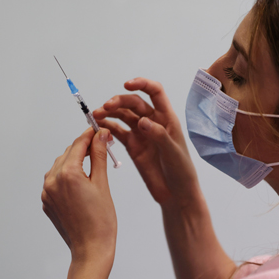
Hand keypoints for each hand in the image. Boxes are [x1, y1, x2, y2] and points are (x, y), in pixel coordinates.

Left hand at [42, 127, 116, 278]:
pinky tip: (82, 180)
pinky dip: (67, 175)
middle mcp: (52, 181)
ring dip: (74, 160)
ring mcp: (47, 192)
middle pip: (68, 153)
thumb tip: (101, 135)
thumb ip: (99, 156)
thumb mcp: (102, 183)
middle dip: (84, 148)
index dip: (90, 134)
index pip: (78, 144)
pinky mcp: (47, 202)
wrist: (91, 248)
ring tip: (93, 163)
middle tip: (101, 146)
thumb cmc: (101, 220)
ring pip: (60, 166)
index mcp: (68, 174)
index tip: (99, 130)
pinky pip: (56, 181)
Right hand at [93, 78, 199, 207]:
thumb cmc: (181, 171)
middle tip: (106, 107)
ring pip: (124, 115)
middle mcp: (153, 122)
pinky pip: (118, 131)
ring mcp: (142, 133)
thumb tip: (143, 121)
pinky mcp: (133, 145)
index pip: (155, 92)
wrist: (176, 194)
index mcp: (167, 118)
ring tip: (96, 115)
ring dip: (110, 112)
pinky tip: (97, 126)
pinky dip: (107, 127)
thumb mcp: (173, 153)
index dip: (142, 84)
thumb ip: (159, 136)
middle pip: (134, 103)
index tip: (127, 84)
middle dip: (119, 101)